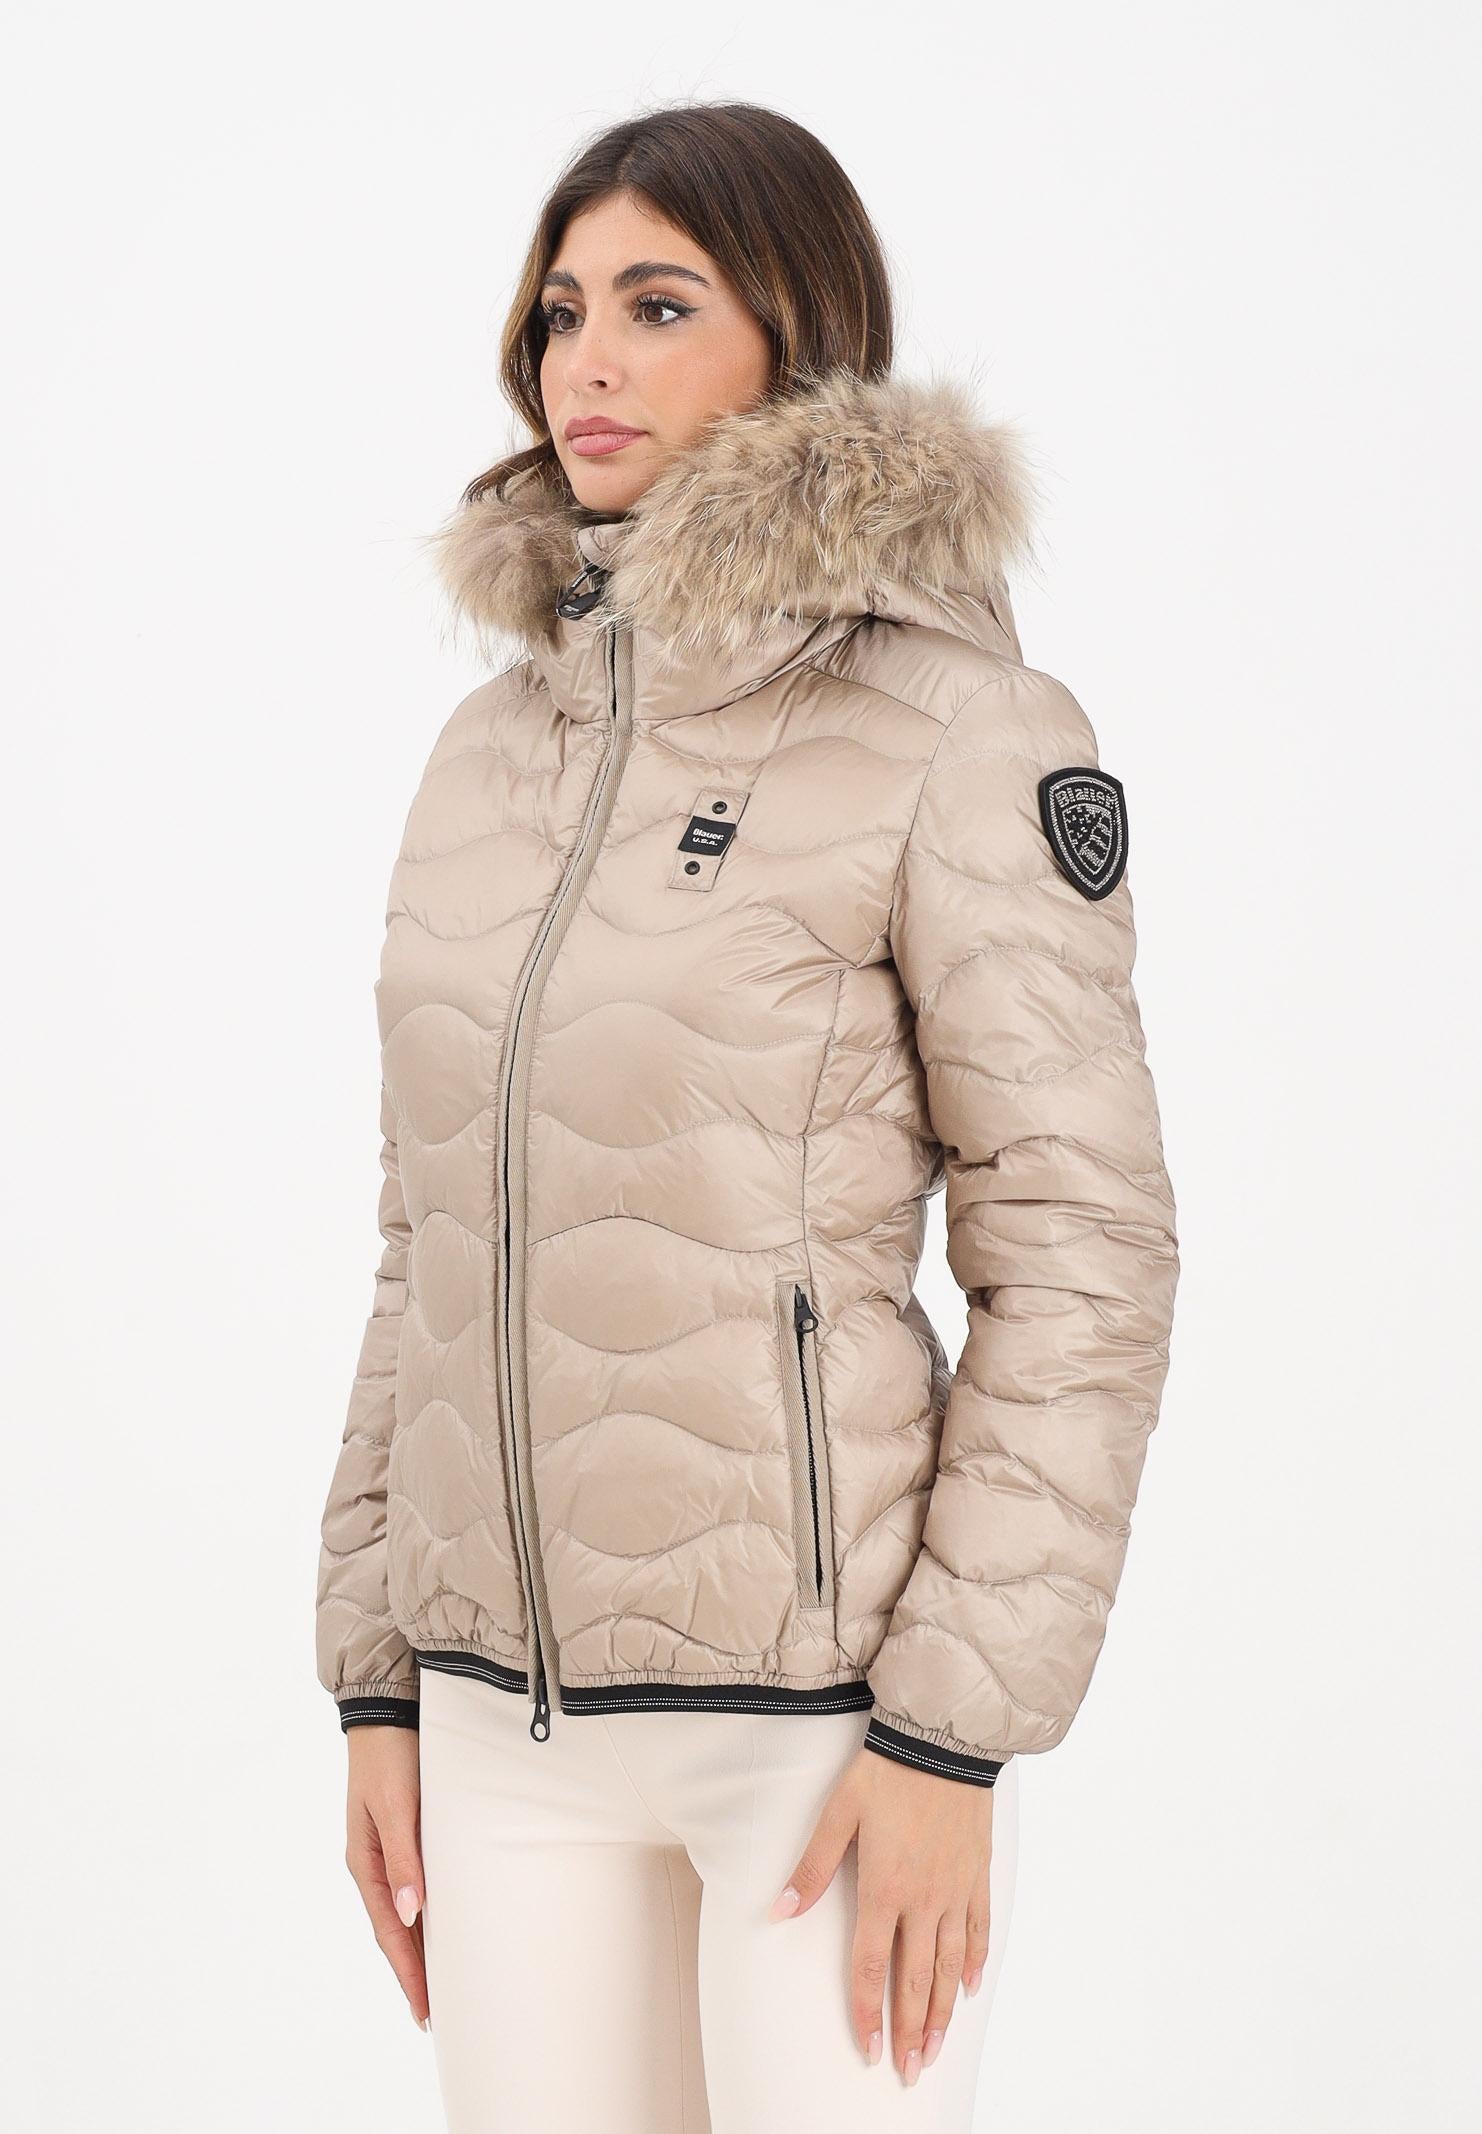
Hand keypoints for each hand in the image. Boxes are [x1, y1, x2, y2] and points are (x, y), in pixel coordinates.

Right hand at [344, 1725, 427, 2028]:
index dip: (409, 1973)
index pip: (391, 1932)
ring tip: (444, 1984)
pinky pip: (417, 1886)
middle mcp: (375, 1864)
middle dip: (415, 1972)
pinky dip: (428, 1914)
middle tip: (437, 2013)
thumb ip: (404, 1858)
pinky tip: (444, 1927)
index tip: (425, 2012)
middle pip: (397, 1930)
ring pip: (408, 1912)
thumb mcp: (396, 1807)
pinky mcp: (406, 1835)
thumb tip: (411, 1912)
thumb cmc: (390, 1757)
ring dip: (422, 1947)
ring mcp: (390, 1851)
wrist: (388, 1711)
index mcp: (366, 1864)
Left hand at [768, 1745, 992, 2084]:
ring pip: (950, 1965)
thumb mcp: (839, 1814)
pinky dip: (974, 1962)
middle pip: (916, 1980)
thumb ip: (812, 1868)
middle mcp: (923, 1900)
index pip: (872, 1968)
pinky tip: (970, 1987)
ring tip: (937, 2047)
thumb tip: (778, 1910)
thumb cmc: (886, 1773)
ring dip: (943, 2012)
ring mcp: (955, 1890)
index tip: (869, 2050)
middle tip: (912, 2070)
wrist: (942, 1740)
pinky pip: (978, 1929)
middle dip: (911, 2030)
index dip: (869, 2014)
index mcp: (884, 1890)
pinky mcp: (977, 1875)